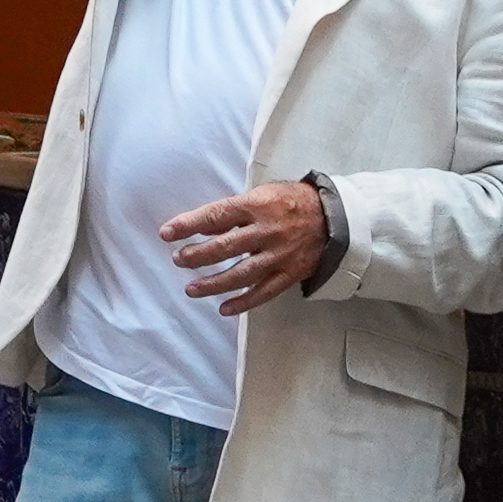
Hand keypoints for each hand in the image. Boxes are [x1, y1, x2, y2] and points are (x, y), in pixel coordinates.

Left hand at [162, 179, 327, 314]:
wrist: (335, 218)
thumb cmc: (292, 202)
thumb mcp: (263, 193)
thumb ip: (235, 210)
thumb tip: (204, 227)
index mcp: (258, 205)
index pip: (216, 216)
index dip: (189, 224)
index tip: (167, 233)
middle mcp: (267, 231)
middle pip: (225, 247)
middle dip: (197, 255)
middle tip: (179, 259)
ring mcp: (280, 255)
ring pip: (241, 274)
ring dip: (213, 284)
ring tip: (191, 289)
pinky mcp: (290, 273)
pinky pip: (264, 292)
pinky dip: (243, 302)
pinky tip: (224, 308)